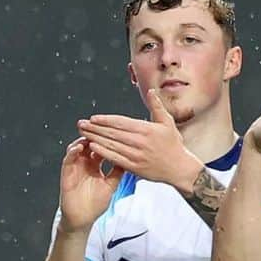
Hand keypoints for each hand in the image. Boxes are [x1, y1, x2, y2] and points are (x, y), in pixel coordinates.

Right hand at [57, 138, 121, 233]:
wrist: (83, 219)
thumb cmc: (95, 204)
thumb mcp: (111, 185)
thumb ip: (118, 172)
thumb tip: (129, 159)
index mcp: (96, 165)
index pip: (101, 146)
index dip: (106, 138)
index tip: (115, 129)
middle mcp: (85, 163)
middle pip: (89, 143)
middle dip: (94, 133)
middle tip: (99, 123)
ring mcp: (75, 166)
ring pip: (78, 147)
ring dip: (83, 139)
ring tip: (89, 132)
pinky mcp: (67, 173)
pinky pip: (68, 159)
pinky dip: (73, 152)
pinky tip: (79, 147)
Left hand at [77, 89, 202, 193]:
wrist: (179, 169)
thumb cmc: (173, 145)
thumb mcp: (168, 122)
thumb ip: (157, 106)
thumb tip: (151, 91)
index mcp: (146, 130)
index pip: (121, 123)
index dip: (105, 120)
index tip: (93, 118)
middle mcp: (140, 142)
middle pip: (113, 133)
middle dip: (95, 128)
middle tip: (81, 124)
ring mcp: (136, 156)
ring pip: (112, 145)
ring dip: (95, 139)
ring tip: (83, 134)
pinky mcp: (135, 168)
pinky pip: (116, 159)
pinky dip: (104, 153)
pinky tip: (93, 148)